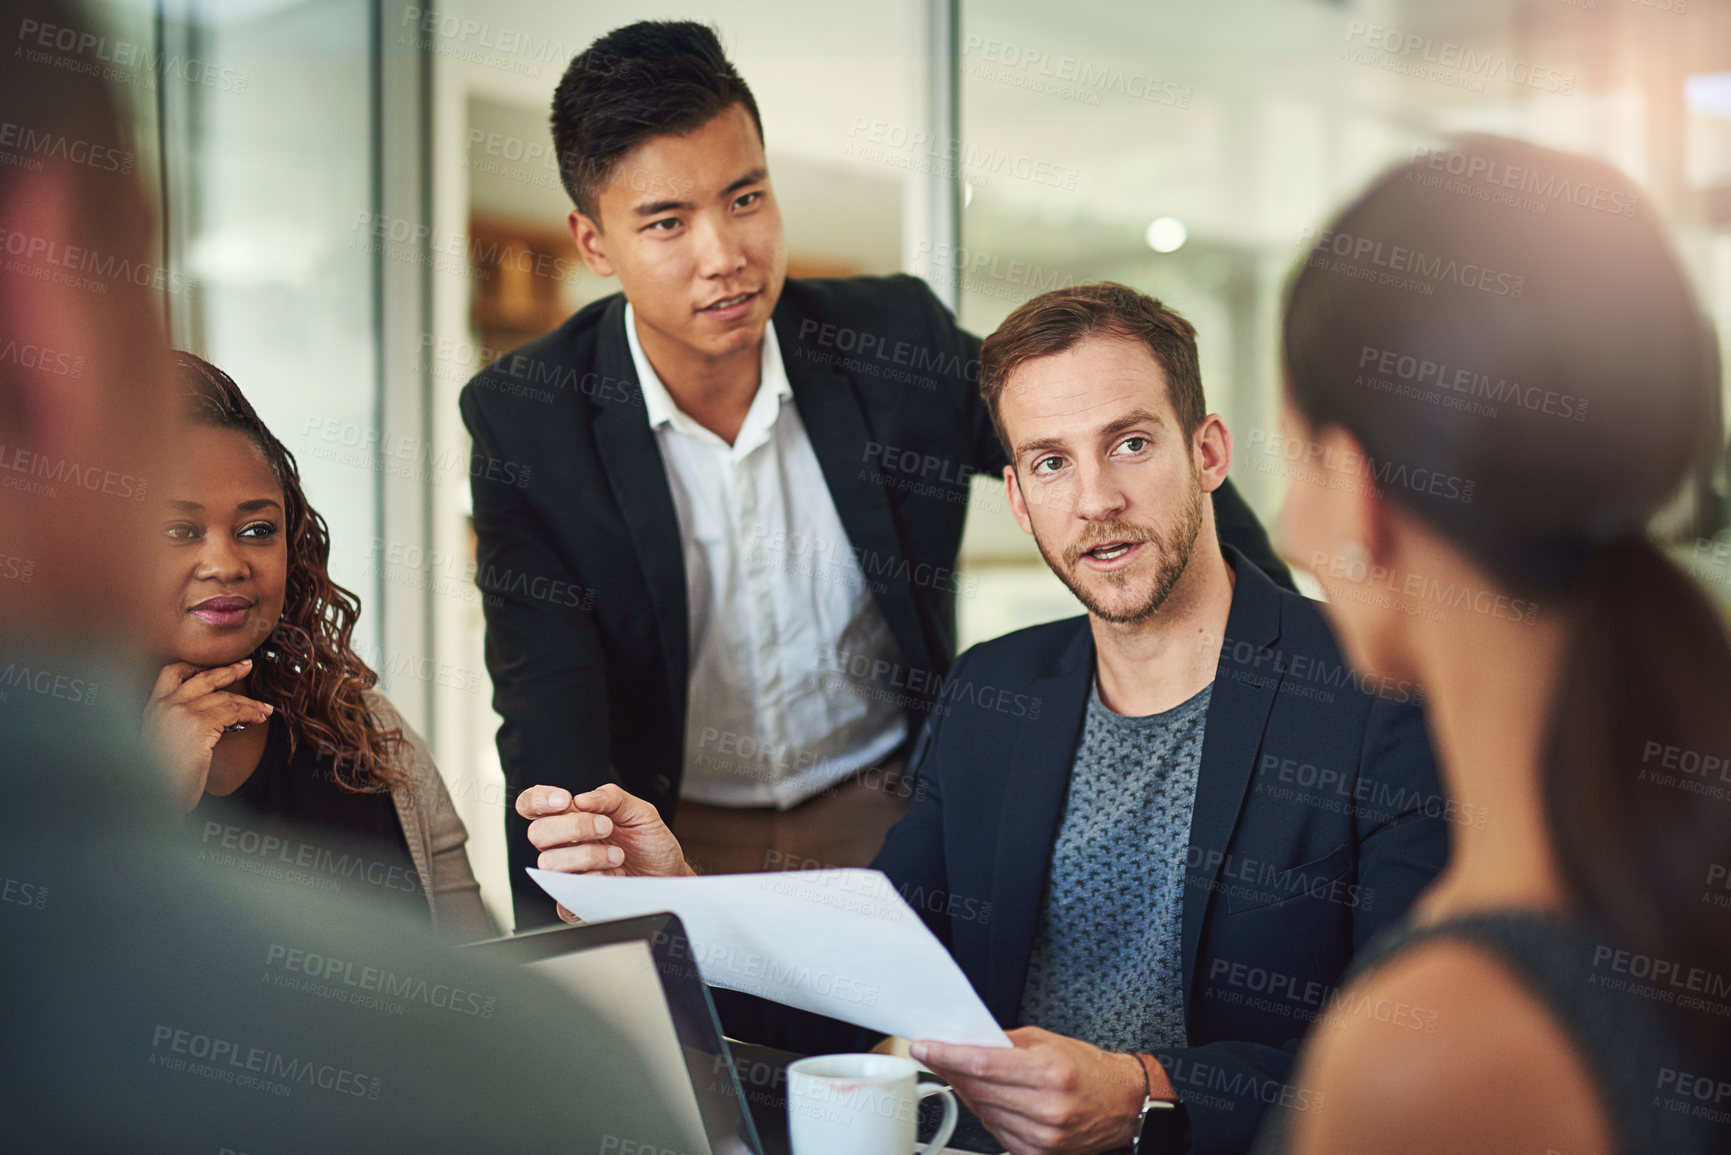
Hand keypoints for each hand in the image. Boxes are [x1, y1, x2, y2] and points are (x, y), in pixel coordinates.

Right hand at [142, 659, 272, 812]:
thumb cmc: (162, 775)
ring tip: (263, 709)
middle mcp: (165, 706)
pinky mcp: (198, 725)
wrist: (156, 795)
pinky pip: (233, 711)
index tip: (213, 666)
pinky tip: (258, 717)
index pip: (171, 674)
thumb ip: (176, 722)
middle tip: (246, 666)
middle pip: (203, 678)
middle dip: (229, 671)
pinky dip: (251, 712)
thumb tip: (208, 713)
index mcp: (152, 708)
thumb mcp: (162, 741)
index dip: (195, 666)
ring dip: (249, 702)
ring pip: (224, 697)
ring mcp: (181, 713)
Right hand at [516, 783, 695, 922]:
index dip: (539, 800)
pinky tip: (610, 877)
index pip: (533, 806)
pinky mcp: (574, 900)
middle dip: (574, 827)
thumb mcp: (639, 811)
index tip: (564, 800)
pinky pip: (563, 896)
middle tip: (606, 827)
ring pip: (549, 863)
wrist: (667, 874)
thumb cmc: (649, 843)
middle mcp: (564, 845)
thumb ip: (611, 797)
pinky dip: (590, 883)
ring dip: (588, 855)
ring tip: (617, 855)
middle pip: (537, 833)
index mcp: (571, 818)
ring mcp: (567, 873)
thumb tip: (583, 798)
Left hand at [910, 1027, 1148, 1154]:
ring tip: (967, 1075)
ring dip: (968, 1092)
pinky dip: (987, 1114)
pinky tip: (990, 1099)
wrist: (1122, 1104)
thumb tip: (965, 1042)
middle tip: (936, 1055)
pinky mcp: (1039, 1154)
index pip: (983, 1064)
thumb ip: (1004, 1043)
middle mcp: (1047, 1108)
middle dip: (951, 1070)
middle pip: (978, 1089)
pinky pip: (996, 1132)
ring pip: (983, 1113)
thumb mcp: (1047, 1042)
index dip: (948, 1056)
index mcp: (1049, 1073)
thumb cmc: (1088, 1070)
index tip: (925, 1047)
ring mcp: (1043, 1136)